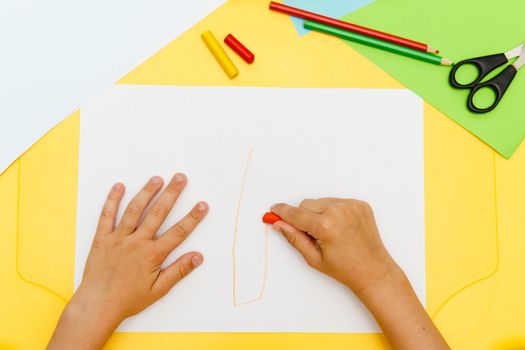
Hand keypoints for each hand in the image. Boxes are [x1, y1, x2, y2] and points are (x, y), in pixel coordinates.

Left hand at [48, 174, 207, 349]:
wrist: (97, 305)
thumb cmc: (128, 299)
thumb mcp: (158, 289)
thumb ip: (178, 271)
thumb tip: (198, 257)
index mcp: (152, 255)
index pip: (178, 232)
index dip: (192, 218)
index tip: (202, 205)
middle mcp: (137, 242)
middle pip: (158, 213)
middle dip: (171, 194)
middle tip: (180, 178)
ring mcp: (118, 238)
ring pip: (135, 210)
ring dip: (147, 192)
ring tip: (157, 178)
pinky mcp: (102, 238)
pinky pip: (107, 215)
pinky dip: (112, 200)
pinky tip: (119, 186)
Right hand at [271, 198, 395, 296]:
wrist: (374, 270)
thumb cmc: (345, 268)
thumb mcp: (313, 257)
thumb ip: (293, 238)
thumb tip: (278, 224)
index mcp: (325, 225)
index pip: (295, 214)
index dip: (282, 212)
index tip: (274, 209)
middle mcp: (339, 211)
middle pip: (306, 204)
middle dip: (304, 217)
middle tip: (312, 235)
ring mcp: (351, 206)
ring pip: (321, 201)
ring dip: (319, 213)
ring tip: (330, 232)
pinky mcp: (360, 204)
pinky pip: (336, 201)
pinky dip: (334, 211)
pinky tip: (340, 227)